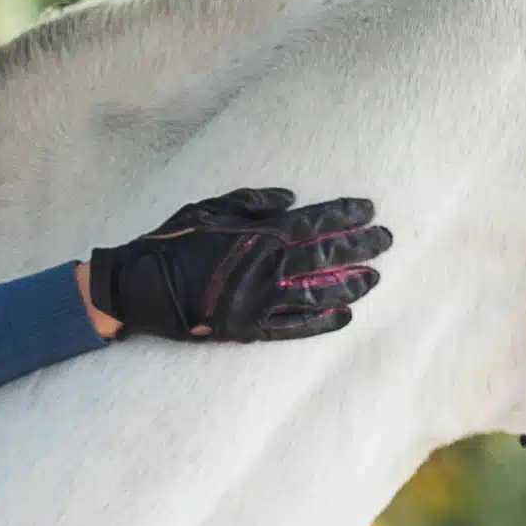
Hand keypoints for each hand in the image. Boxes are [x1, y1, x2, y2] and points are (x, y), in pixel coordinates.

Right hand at [86, 188, 390, 342]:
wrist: (138, 286)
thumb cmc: (172, 241)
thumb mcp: (208, 207)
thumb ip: (252, 201)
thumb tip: (291, 197)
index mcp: (258, 235)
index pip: (315, 222)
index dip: (346, 214)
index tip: (370, 209)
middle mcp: (266, 268)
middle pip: (327, 256)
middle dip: (362, 247)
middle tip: (387, 241)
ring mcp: (259, 301)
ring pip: (319, 292)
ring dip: (350, 285)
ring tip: (374, 279)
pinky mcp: (249, 328)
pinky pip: (295, 327)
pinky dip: (323, 323)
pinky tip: (346, 317)